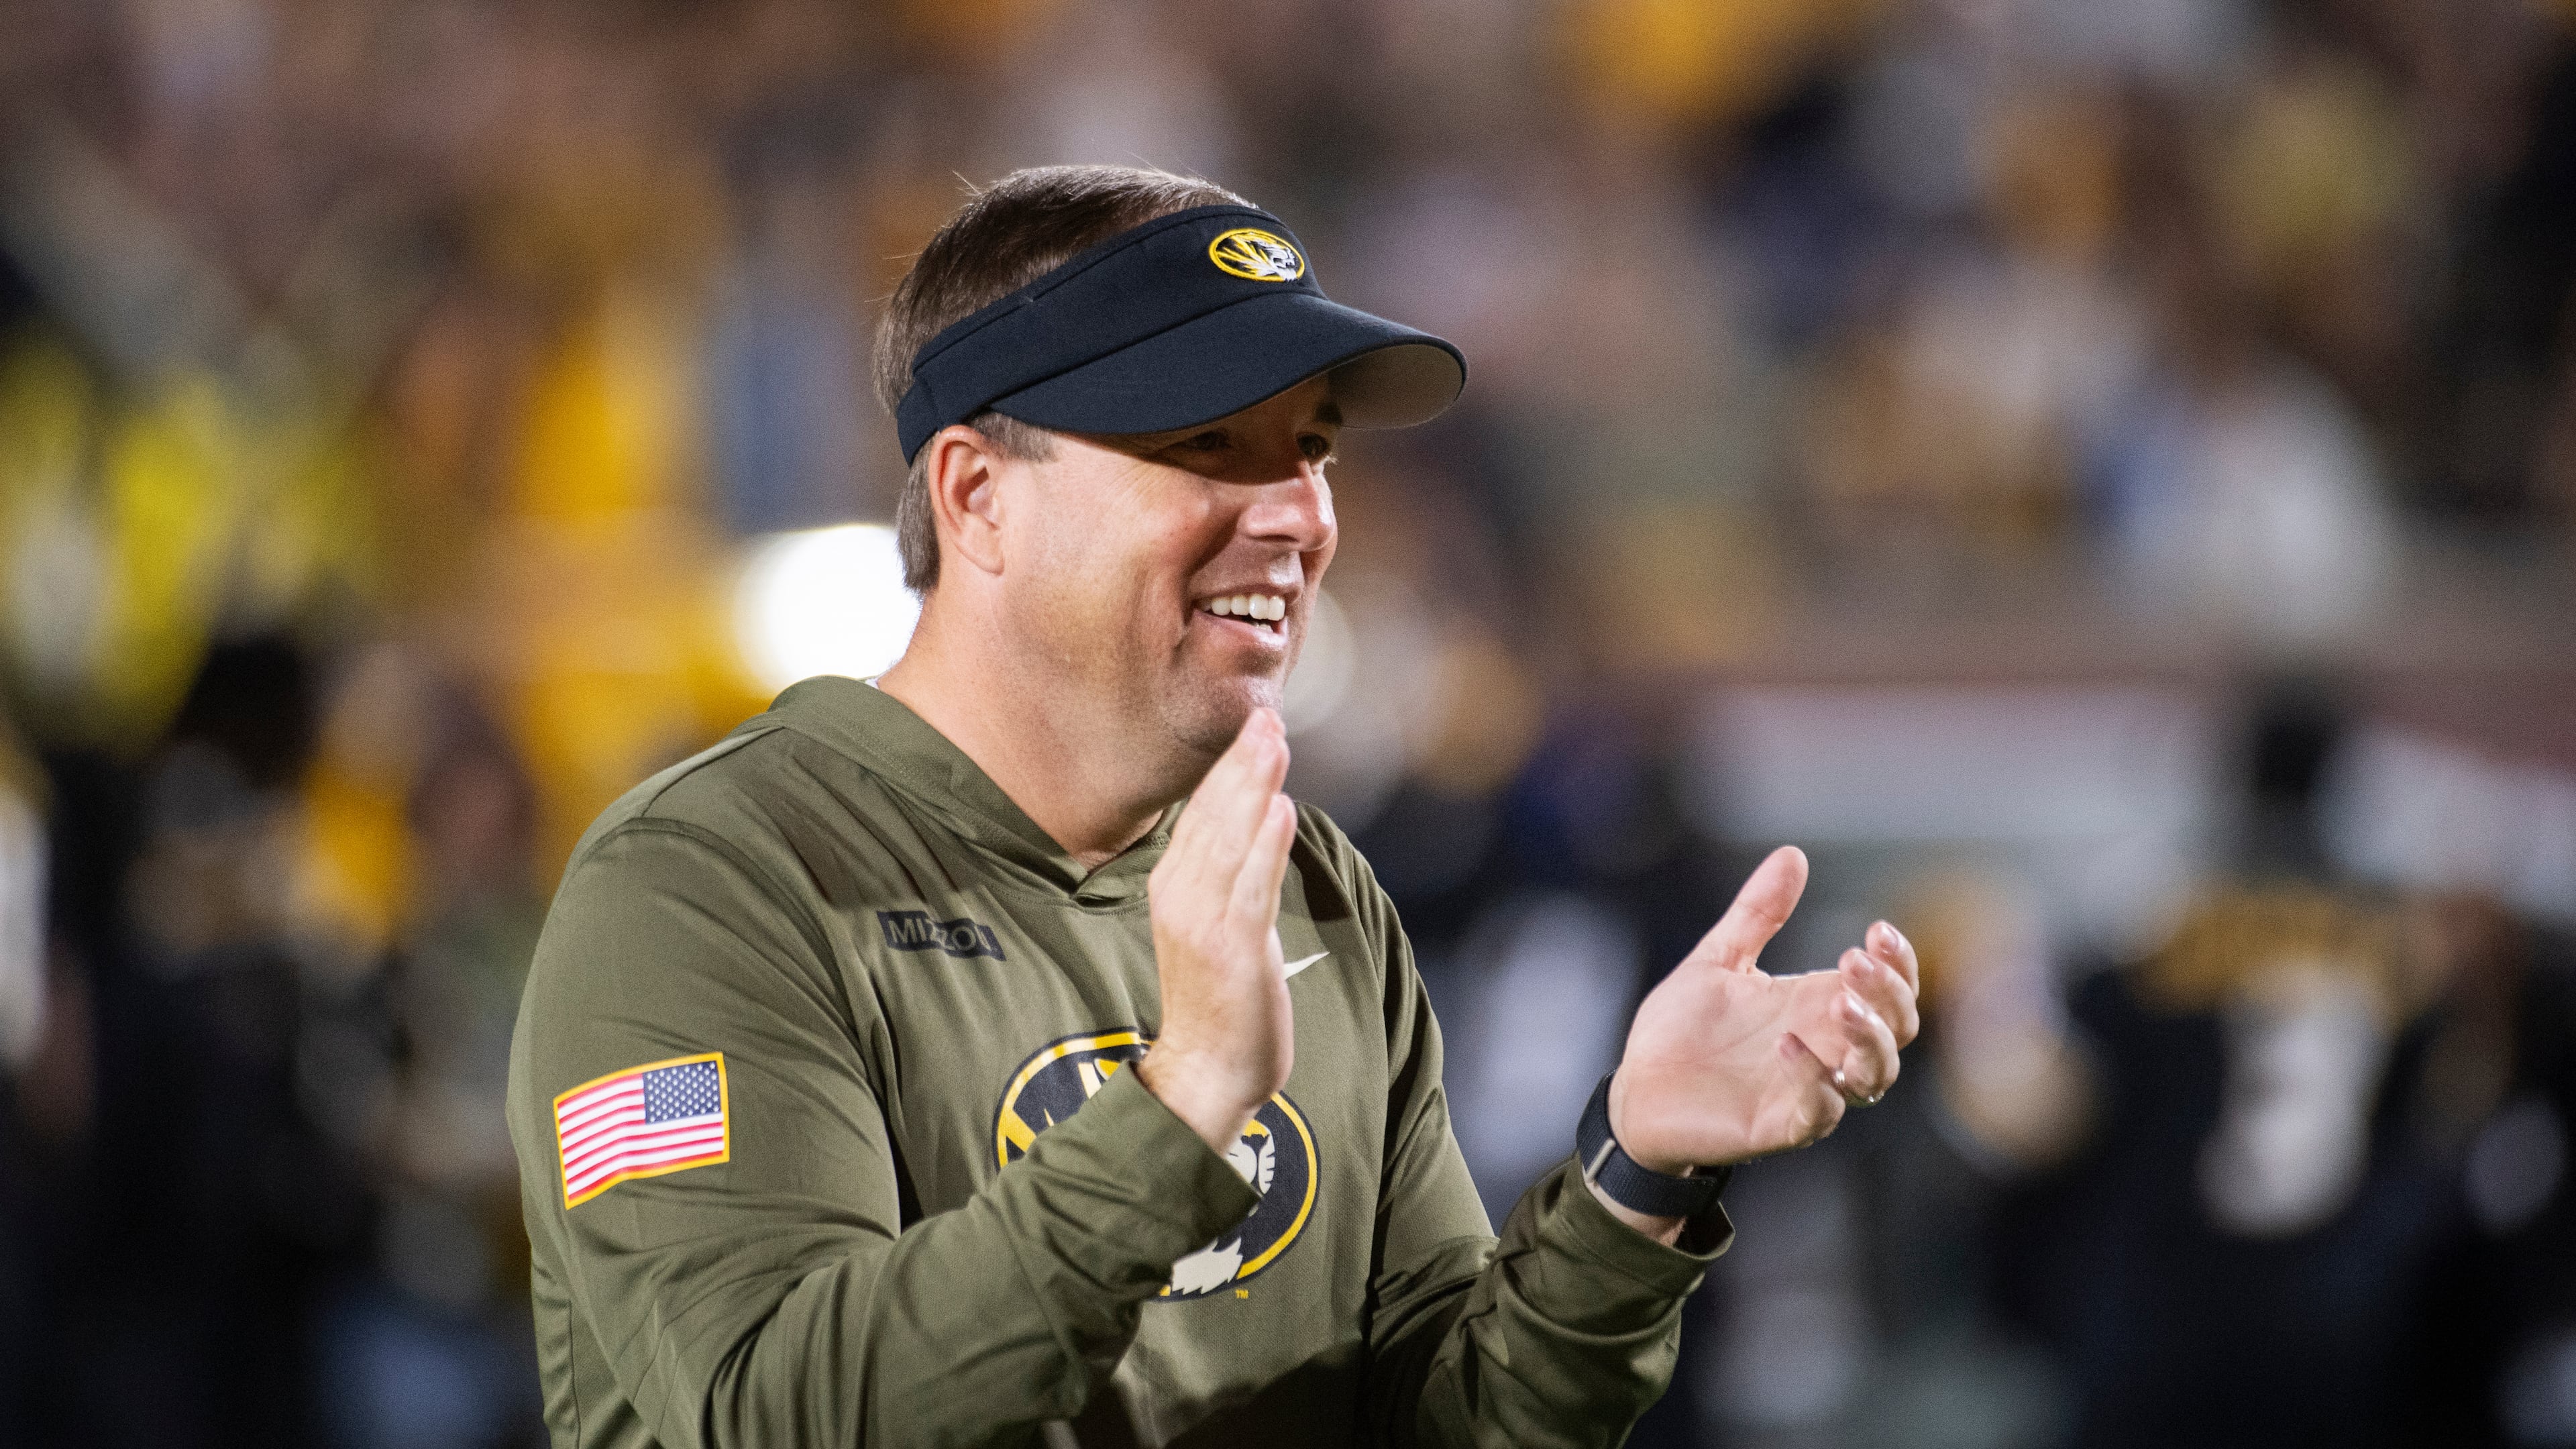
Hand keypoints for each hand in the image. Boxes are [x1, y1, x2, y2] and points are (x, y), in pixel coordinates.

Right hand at [1137, 709, 1298, 1153]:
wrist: (1206, 1070)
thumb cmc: (1217, 996)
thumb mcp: (1214, 921)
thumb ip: (1229, 870)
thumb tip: (1258, 813)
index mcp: (1174, 885)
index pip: (1202, 814)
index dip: (1230, 768)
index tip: (1256, 725)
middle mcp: (1181, 896)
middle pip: (1214, 816)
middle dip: (1243, 764)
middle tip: (1268, 717)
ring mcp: (1204, 922)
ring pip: (1231, 841)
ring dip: (1253, 789)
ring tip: (1275, 743)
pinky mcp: (1232, 949)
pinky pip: (1250, 888)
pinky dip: (1264, 847)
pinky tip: (1280, 810)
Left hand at [1609, 846, 1920, 1179]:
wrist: (1635, 1089)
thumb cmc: (1680, 1029)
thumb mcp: (1719, 960)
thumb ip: (1758, 913)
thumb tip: (1792, 854)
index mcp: (1817, 1006)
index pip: (1891, 990)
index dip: (1900, 963)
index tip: (1878, 929)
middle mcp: (1826, 1049)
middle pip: (1898, 1029)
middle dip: (1890, 993)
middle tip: (1855, 960)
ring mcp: (1808, 1090)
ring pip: (1876, 1076)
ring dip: (1870, 1039)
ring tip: (1840, 1000)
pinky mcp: (1781, 1126)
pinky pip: (1820, 1113)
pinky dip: (1816, 1083)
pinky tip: (1790, 1047)